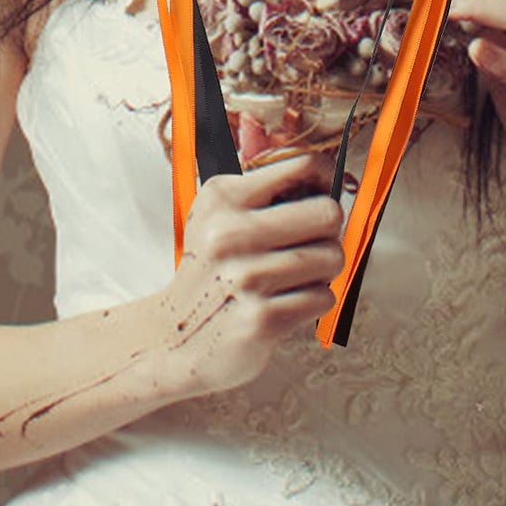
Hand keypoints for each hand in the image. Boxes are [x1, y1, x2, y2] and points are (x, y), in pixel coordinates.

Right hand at [157, 150, 345, 399]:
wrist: (174, 339)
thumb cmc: (210, 273)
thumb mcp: (218, 216)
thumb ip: (263, 192)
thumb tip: (328, 179)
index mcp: (222, 198)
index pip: (302, 166)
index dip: (325, 179)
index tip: (321, 193)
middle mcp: (231, 234)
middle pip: (327, 213)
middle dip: (328, 231)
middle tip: (309, 242)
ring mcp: (247, 277)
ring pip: (332, 257)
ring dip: (322, 270)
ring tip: (294, 276)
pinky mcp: (262, 319)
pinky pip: (322, 297)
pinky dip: (313, 301)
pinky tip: (286, 301)